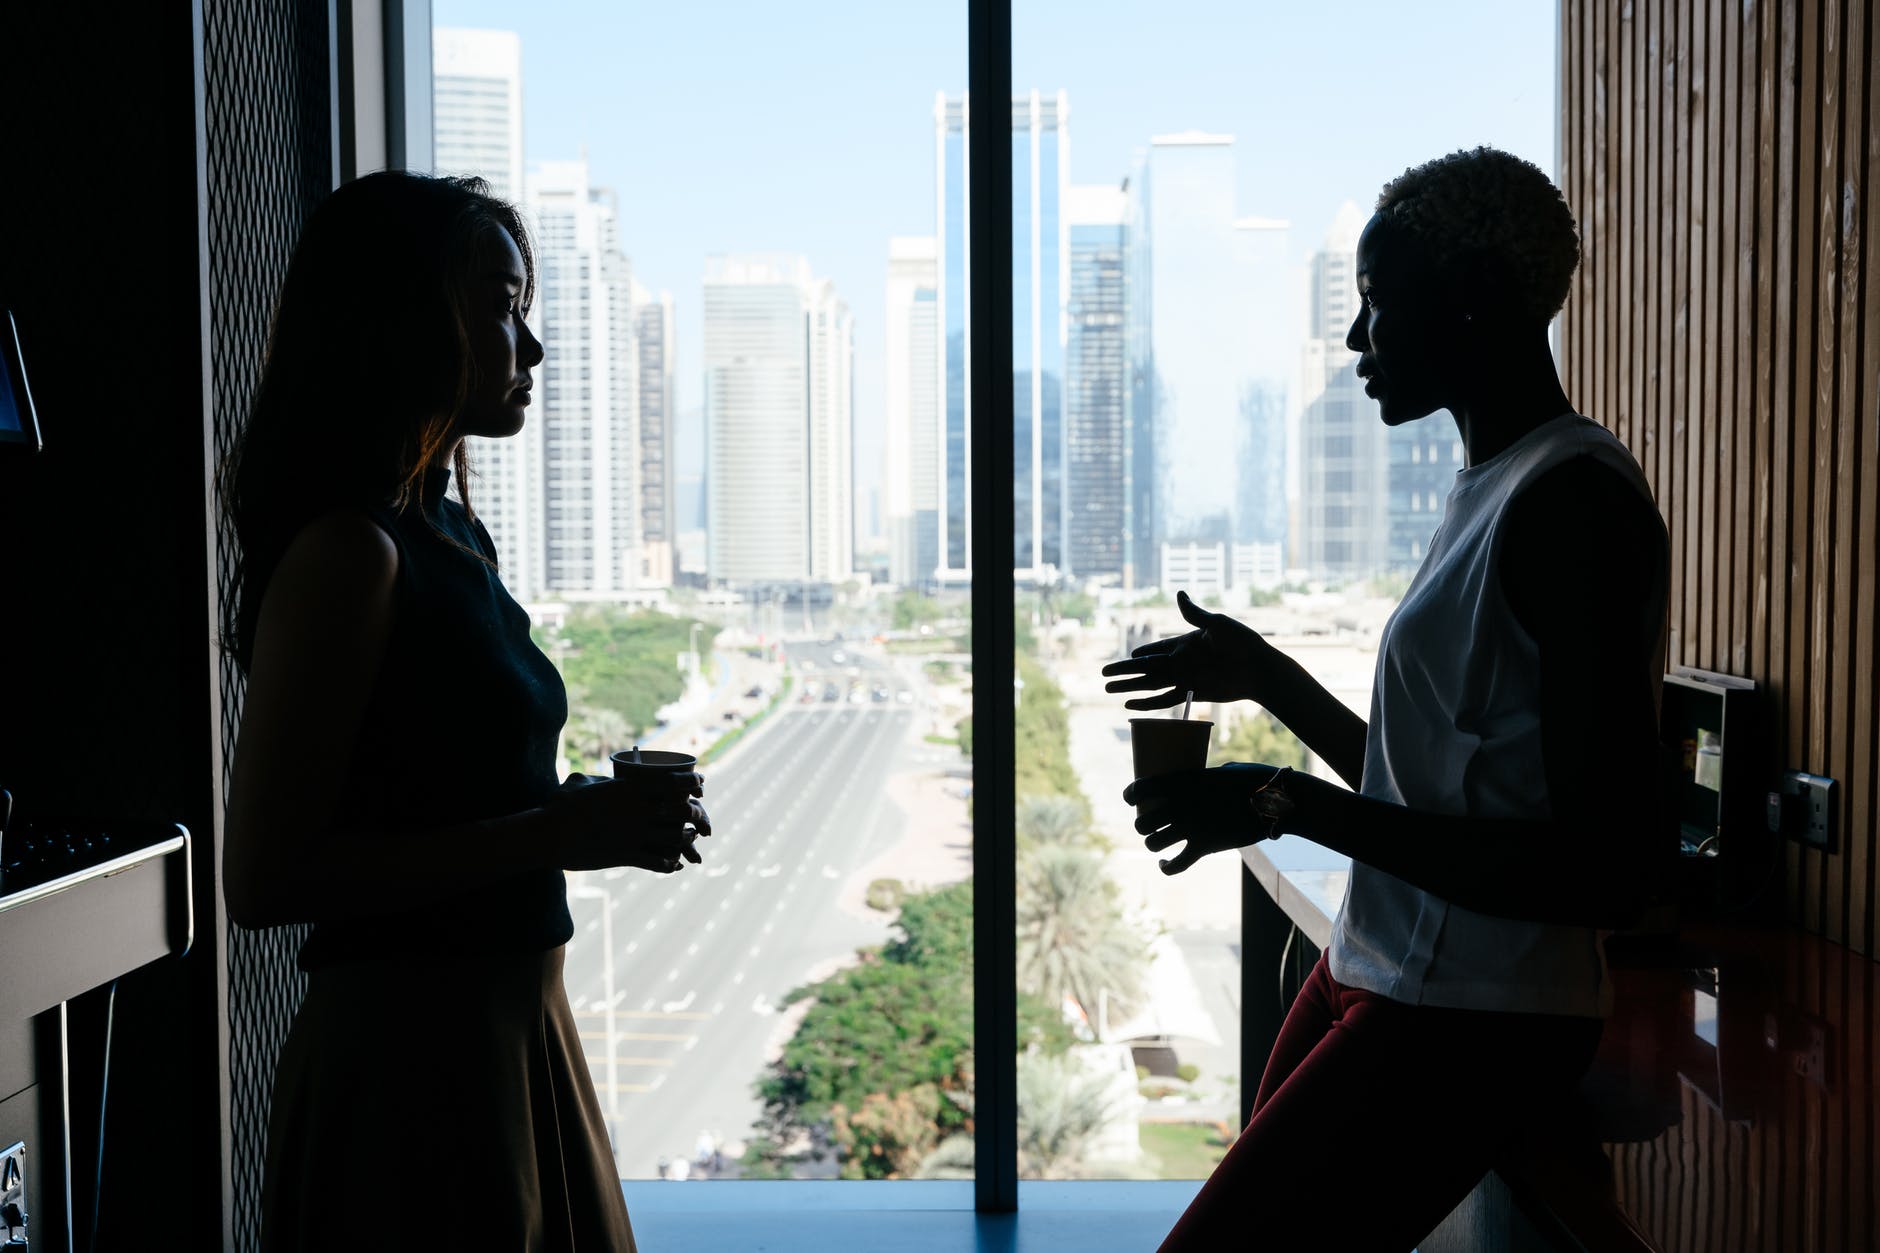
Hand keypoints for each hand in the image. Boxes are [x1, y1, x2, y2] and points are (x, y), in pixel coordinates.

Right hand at [549, 771, 711, 873]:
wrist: (547, 835)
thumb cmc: (560, 806)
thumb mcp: (581, 783)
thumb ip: (599, 780)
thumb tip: (604, 780)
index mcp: (631, 788)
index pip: (675, 783)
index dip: (693, 784)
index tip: (699, 786)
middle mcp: (638, 810)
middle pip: (682, 811)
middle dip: (695, 814)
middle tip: (696, 815)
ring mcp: (634, 834)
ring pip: (676, 838)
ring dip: (686, 839)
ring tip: (689, 837)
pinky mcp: (627, 856)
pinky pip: (660, 862)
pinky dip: (670, 863)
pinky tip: (673, 864)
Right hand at [1101, 590, 1275, 710]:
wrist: (1259, 669)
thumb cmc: (1243, 642)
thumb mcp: (1217, 624)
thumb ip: (1194, 614)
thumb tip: (1178, 594)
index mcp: (1185, 644)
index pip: (1157, 649)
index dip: (1142, 652)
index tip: (1129, 656)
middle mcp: (1182, 662)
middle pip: (1146, 668)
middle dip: (1124, 671)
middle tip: (1103, 674)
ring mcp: (1185, 679)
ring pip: (1149, 684)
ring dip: (1129, 688)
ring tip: (1108, 690)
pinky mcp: (1192, 693)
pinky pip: (1164, 700)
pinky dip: (1147, 704)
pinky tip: (1131, 706)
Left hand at [1125, 762, 1288, 874]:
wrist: (1278, 800)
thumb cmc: (1256, 779)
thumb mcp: (1224, 770)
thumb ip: (1205, 778)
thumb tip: (1200, 783)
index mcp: (1183, 780)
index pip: (1141, 788)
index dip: (1131, 795)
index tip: (1131, 799)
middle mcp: (1181, 804)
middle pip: (1143, 822)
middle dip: (1144, 825)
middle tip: (1152, 824)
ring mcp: (1192, 827)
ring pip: (1153, 843)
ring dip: (1154, 844)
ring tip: (1160, 841)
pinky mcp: (1206, 847)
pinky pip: (1176, 865)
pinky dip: (1166, 867)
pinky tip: (1164, 863)